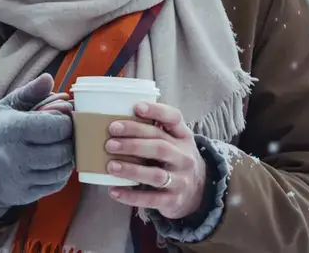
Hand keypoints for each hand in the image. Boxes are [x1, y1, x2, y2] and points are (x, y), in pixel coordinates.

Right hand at [0, 73, 74, 210]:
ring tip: (61, 146)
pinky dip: (61, 172)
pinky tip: (54, 162)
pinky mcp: (27, 194)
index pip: (56, 126)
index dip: (66, 121)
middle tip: (65, 133)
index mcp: (13, 128)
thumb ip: (30, 92)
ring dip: (68, 157)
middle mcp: (17, 155)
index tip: (63, 117)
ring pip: (63, 168)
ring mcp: (22, 178)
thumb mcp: (7, 107)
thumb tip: (49, 79)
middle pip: (63, 149)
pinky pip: (57, 183)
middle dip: (70, 140)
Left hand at [104, 101, 206, 219]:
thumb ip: (155, 130)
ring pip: (155, 174)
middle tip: (110, 141)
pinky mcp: (173, 201)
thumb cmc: (175, 159)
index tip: (136, 107)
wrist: (198, 192)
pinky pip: (150, 199)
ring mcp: (181, 180)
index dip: (156, 111)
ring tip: (110, 165)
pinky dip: (130, 196)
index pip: (174, 119)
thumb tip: (117, 120)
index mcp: (183, 137)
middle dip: (133, 143)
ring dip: (131, 169)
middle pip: (160, 146)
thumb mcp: (174, 141)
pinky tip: (113, 191)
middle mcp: (184, 157)